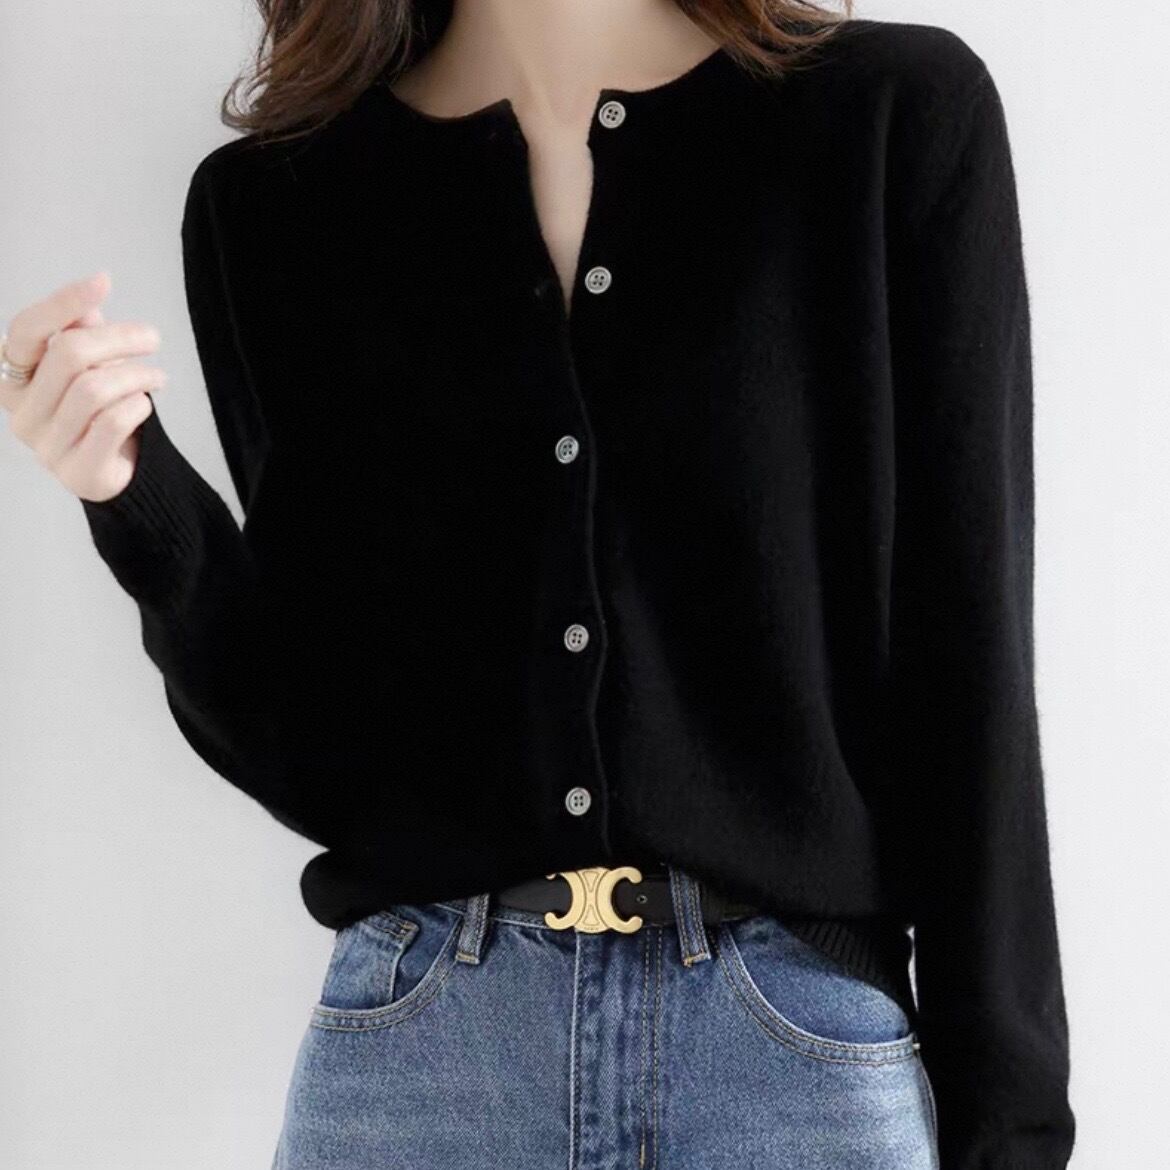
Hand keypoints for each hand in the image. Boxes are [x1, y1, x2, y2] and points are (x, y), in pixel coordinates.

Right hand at [1, 271, 168, 501]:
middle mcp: (22, 413)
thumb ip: (82, 334)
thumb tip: (88, 297)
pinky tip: (147, 403)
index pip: (27, 330)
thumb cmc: (102, 413)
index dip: (62, 302)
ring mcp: (47, 447)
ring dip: (137, 375)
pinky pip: (112, 422)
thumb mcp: (92, 367)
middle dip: (120, 338)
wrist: (121, 473)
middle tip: (152, 338)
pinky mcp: (78, 472)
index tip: (102, 281)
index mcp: (16, 380)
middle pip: (69, 355)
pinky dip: (138, 405)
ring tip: (158, 376)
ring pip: (94, 389)